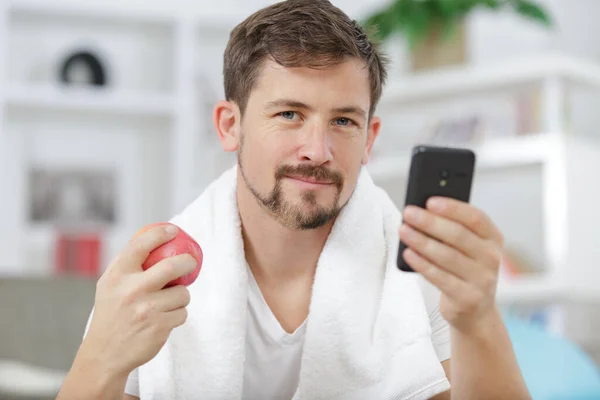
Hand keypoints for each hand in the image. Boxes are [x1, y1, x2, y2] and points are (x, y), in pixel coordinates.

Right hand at [82, 224, 195, 377]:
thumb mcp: (109, 285)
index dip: (160, 233)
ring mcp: (147, 309)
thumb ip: (127, 264)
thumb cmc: (111, 314)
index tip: (172, 230)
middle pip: (172, 266)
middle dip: (187, 262)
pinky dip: (177, 315)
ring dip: (180, 297)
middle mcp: (132, 291)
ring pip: (182, 293)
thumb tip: (154, 238)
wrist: (105, 354)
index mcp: (118, 276)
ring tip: (166, 303)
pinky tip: (163, 319)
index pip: (140, 245)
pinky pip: (182, 313)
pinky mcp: (160, 327)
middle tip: (190, 262)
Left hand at [398, 197, 503, 331]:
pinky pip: (439, 277)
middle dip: (430, 222)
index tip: (429, 201)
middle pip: (458, 235)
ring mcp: (482, 280)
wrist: (475, 311)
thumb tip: (422, 212)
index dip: (452, 208)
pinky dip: (421, 264)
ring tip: (403, 230)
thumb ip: (452, 229)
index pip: (476, 217)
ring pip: (447, 256)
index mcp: (493, 239)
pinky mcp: (467, 298)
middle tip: (409, 213)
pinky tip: (407, 253)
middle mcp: (492, 258)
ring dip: (421, 241)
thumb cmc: (464, 269)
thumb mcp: (467, 248)